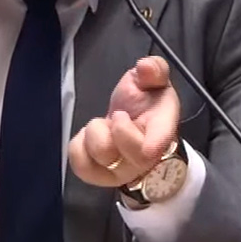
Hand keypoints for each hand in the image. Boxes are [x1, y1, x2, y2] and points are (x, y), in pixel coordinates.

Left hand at [68, 56, 179, 187]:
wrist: (133, 126)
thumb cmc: (146, 103)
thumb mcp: (153, 80)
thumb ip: (154, 70)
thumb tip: (145, 66)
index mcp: (161, 132)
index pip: (159, 144)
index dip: (152, 145)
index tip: (140, 137)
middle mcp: (144, 159)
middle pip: (128, 153)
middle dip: (118, 127)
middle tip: (119, 114)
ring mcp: (120, 171)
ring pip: (100, 155)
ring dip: (96, 132)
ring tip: (106, 125)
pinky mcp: (96, 175)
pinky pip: (79, 163)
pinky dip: (79, 145)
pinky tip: (90, 136)